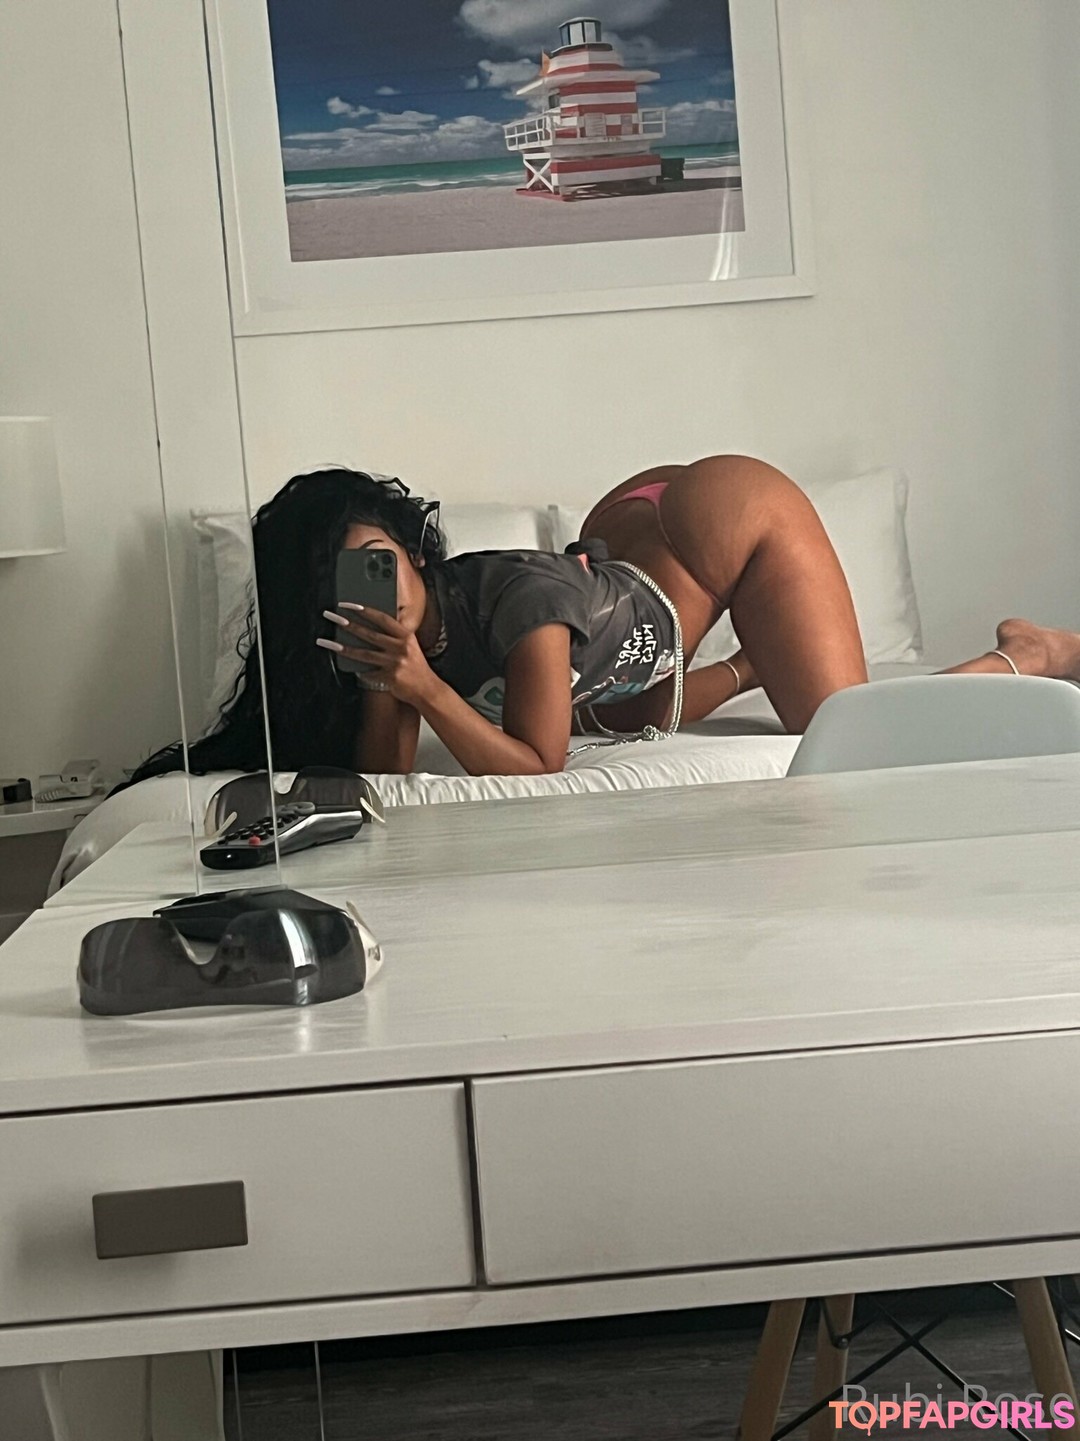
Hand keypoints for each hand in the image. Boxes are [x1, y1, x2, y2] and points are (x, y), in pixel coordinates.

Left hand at [318, 604, 434, 704]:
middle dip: (349, 625)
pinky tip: (353, 669)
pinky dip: (361, 671)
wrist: (427, 690)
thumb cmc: (416, 667)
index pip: (383, 619)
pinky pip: (369, 673)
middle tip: (333, 618)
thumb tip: (367, 629)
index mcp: (406, 636)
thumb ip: (393, 637)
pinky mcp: (390, 677)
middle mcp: (401, 648)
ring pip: (364, 654)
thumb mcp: (409, 647)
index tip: (348, 605)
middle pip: (370, 634)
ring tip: (329, 643)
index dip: (365, 610)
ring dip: (345, 648)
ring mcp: (396, 663)